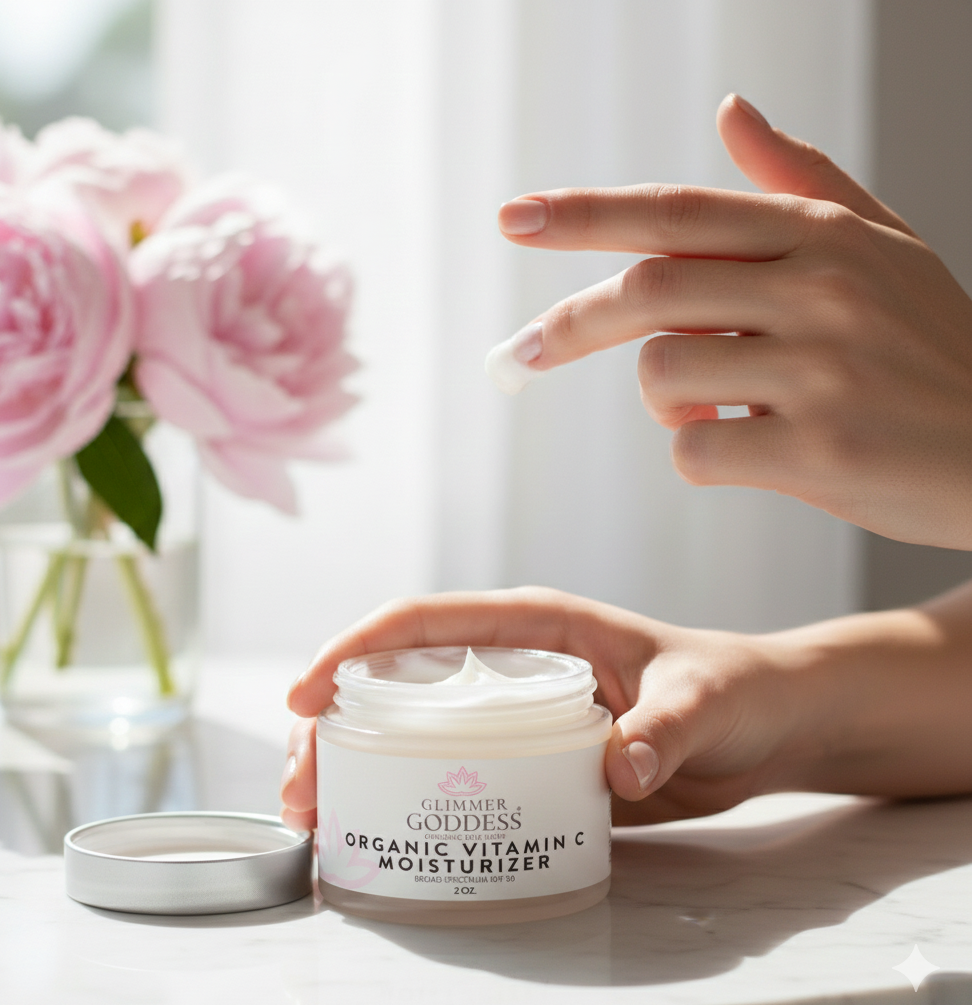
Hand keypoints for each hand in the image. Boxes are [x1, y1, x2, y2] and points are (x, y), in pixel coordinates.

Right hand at [282, 585, 971, 830]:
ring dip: (355, 765)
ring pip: (410, 726)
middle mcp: (510, 661)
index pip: (426, 620)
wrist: (764, 723)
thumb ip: (665, 727)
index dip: (355, 649)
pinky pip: (452, 770)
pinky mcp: (526, 757)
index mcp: (537, 623)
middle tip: (304, 789)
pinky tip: (381, 832)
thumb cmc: (734, 686)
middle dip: (332, 724)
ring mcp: (513, 712)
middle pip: (395, 678)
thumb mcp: (704, 699)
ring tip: (320, 820)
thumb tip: (616, 768)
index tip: (305, 694)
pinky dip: (407, 796)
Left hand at [485, 94, 971, 549]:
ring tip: (717, 408)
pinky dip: (697, 455)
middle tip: (526, 355)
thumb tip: (731, 111)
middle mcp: (821, 287)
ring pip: (663, 374)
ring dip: (663, 401)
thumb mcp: (885, 247)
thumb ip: (802, 180)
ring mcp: (822, 368)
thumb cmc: (934, 352)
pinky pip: (695, 449)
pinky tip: (748, 451)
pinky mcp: (818, 448)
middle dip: (572, 324)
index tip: (513, 219)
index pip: (677, 210)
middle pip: (647, 289)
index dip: (585, 213)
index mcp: (823, 235)